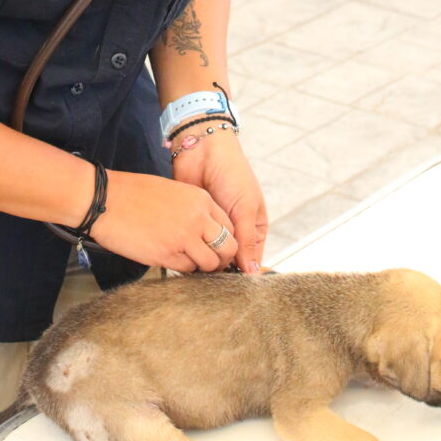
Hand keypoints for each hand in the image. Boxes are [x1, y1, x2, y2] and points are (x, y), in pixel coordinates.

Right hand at [90, 171, 237, 272]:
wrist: (105, 200)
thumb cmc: (133, 193)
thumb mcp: (173, 192)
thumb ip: (193, 210)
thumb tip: (205, 230)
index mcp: (200, 200)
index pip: (230, 226)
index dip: (225, 240)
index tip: (216, 247)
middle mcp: (197, 218)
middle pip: (229, 247)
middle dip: (222, 258)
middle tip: (209, 261)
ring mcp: (183, 238)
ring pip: (210, 263)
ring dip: (202, 267)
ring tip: (188, 262)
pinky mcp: (166, 255)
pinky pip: (187, 269)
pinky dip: (183, 269)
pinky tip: (171, 260)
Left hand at [170, 129, 266, 273]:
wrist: (203, 150)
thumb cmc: (233, 174)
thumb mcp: (244, 208)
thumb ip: (246, 241)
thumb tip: (252, 273)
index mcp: (254, 228)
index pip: (252, 260)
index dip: (244, 275)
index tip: (233, 289)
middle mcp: (234, 231)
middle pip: (230, 260)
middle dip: (222, 270)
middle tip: (213, 284)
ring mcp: (213, 227)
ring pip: (210, 254)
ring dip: (205, 262)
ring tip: (199, 274)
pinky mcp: (194, 223)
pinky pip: (193, 243)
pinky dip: (191, 250)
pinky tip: (186, 260)